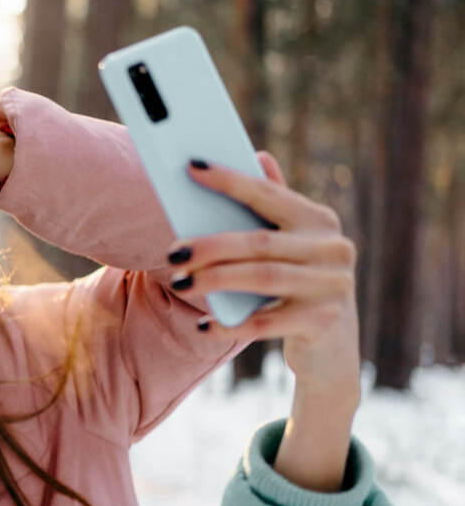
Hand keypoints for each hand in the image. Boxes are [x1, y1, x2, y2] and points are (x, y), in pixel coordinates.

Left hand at [167, 153, 359, 490]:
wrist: (331, 350)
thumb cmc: (298, 286)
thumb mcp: (292, 246)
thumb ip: (276, 204)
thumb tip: (259, 156)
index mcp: (320, 221)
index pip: (268, 195)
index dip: (230, 181)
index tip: (192, 167)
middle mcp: (333, 249)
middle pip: (258, 242)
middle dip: (210, 246)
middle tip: (172, 253)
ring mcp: (332, 286)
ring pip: (261, 278)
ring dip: (214, 280)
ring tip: (181, 282)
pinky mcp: (323, 322)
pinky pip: (266, 322)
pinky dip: (230, 324)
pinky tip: (203, 325)